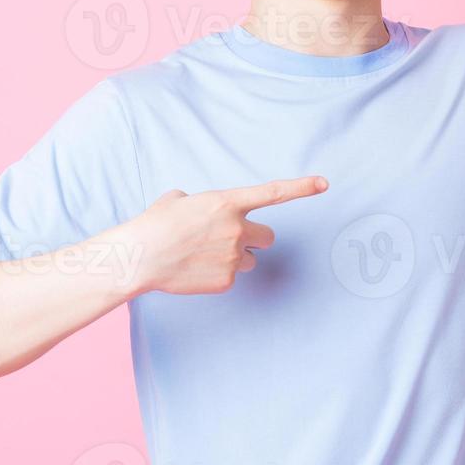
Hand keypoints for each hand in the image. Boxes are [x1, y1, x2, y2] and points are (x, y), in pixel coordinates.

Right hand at [116, 176, 327, 295]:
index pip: (274, 193)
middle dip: (254, 239)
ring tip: (203, 256)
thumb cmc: (156, 224)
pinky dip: (217, 274)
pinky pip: (231, 276)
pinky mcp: (226, 280)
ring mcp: (234, 256)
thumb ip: (203, 203)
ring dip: (234, 256)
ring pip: (249, 259)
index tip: (324, 183)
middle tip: (230, 239)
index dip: (302, 187)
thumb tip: (203, 210)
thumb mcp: (179, 200)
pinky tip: (195, 270)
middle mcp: (237, 229)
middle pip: (268, 237)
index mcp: (227, 203)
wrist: (140, 257)